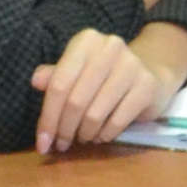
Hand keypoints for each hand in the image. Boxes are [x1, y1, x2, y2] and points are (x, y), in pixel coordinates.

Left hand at [31, 23, 176, 152]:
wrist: (151, 72)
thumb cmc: (105, 75)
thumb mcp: (78, 71)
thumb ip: (56, 76)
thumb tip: (35, 81)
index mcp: (86, 41)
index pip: (58, 85)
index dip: (48, 118)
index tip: (42, 143)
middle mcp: (109, 48)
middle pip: (74, 101)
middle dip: (64, 130)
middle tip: (62, 144)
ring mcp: (131, 65)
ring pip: (94, 114)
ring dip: (84, 134)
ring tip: (84, 137)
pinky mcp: (147, 85)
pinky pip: (117, 122)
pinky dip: (105, 135)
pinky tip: (101, 136)